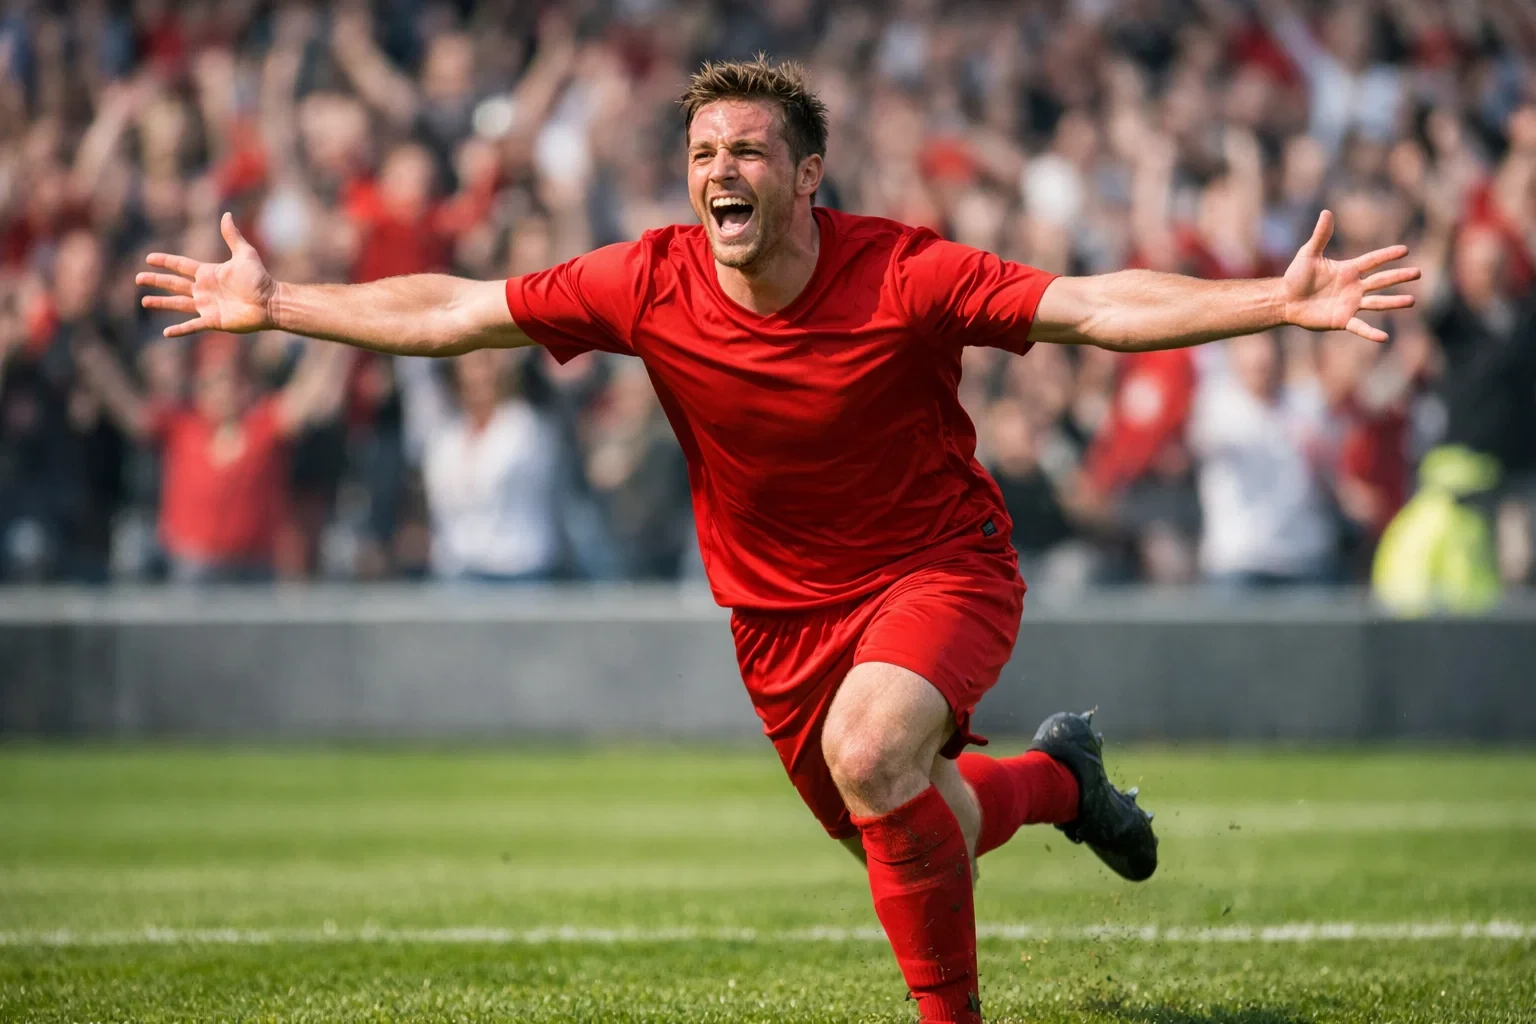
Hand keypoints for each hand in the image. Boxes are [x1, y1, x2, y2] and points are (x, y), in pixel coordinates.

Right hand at [138, 213, 276, 337]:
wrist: (270, 302)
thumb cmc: (259, 279)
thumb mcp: (244, 254)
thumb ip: (232, 236)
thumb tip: (226, 214)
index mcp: (208, 273)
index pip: (181, 265)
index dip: (166, 261)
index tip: (149, 258)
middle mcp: (204, 289)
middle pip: (174, 284)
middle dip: (156, 281)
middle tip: (138, 278)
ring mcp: (207, 306)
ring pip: (178, 303)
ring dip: (161, 303)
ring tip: (145, 301)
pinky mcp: (212, 321)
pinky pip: (192, 326)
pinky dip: (179, 330)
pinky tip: (166, 332)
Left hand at [1282, 210, 1419, 342]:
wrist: (1285, 300)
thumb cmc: (1296, 276)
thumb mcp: (1309, 254)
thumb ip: (1320, 236)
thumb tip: (1326, 212)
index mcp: (1348, 270)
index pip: (1372, 260)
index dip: (1387, 255)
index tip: (1405, 250)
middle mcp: (1354, 286)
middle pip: (1381, 280)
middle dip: (1399, 276)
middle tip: (1418, 273)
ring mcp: (1350, 304)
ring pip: (1377, 303)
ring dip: (1394, 302)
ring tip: (1412, 301)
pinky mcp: (1342, 320)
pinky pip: (1360, 327)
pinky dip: (1371, 333)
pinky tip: (1384, 337)